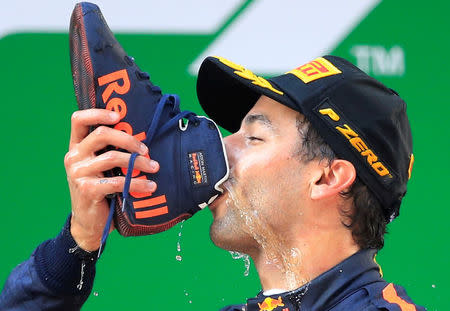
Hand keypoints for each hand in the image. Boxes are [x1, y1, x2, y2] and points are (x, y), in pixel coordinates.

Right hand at [64, 109, 158, 250]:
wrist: (89, 222)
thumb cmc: (101, 189)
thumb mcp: (100, 167)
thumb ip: (109, 150)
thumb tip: (141, 136)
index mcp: (76, 147)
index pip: (78, 119)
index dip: (98, 113)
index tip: (119, 116)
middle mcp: (73, 157)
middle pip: (101, 134)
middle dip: (129, 139)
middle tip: (146, 150)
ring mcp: (78, 173)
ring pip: (113, 157)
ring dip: (138, 162)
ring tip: (154, 168)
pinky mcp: (87, 189)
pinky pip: (118, 181)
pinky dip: (138, 183)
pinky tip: (150, 186)